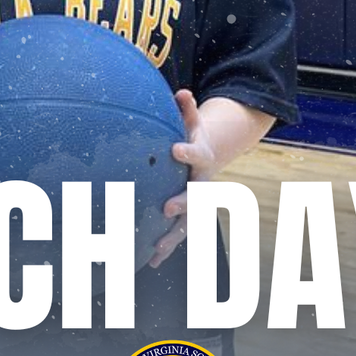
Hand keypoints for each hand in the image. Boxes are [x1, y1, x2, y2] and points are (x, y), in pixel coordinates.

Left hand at [148, 89, 216, 268]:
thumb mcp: (191, 122)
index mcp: (202, 158)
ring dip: (173, 237)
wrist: (207, 158)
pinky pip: (176, 236)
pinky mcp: (186, 219)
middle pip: (196, 196)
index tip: (175, 149)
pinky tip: (149, 263)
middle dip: (182, 203)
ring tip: (157, 248)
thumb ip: (187, 109)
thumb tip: (181, 92)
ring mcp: (195, 204)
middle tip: (166, 208)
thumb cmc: (190, 137)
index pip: (197, 154)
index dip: (188, 152)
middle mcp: (202, 184)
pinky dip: (164, 249)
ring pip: (188, 224)